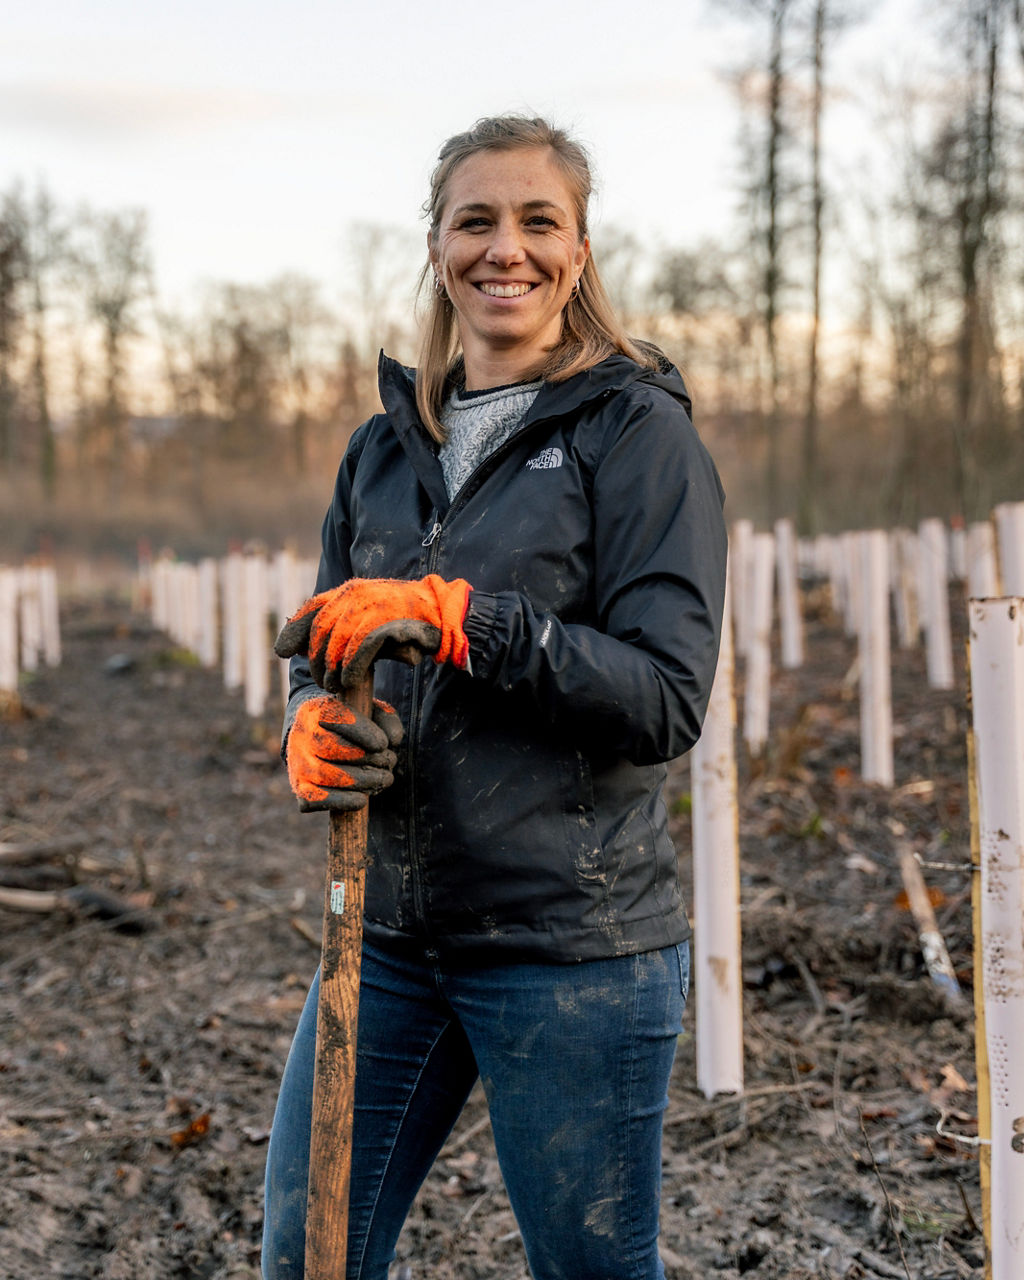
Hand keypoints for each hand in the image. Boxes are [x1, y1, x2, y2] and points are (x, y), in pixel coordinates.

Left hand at [274, 574, 471, 691]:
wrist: (443, 611)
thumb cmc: (405, 618)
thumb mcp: (368, 616)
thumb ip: (339, 625)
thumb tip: (293, 646)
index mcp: (349, 590)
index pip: (311, 609)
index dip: (294, 631)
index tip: (282, 651)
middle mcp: (356, 594)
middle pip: (321, 630)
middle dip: (316, 659)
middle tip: (322, 681)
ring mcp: (371, 607)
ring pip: (337, 641)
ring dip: (333, 668)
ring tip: (335, 685)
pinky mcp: (387, 622)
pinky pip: (360, 648)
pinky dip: (352, 667)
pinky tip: (351, 681)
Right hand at [285, 694, 403, 812]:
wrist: (318, 740)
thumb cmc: (351, 725)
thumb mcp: (370, 712)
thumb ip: (386, 718)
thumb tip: (393, 739)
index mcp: (315, 709)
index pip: (334, 716)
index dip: (361, 731)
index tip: (383, 744)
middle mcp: (300, 734)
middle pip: (329, 747)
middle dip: (367, 758)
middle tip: (389, 762)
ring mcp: (296, 762)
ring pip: (323, 774)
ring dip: (361, 781)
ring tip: (384, 778)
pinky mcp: (299, 787)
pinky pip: (313, 799)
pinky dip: (340, 801)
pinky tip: (362, 799)